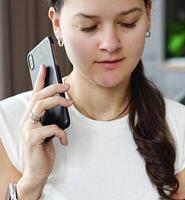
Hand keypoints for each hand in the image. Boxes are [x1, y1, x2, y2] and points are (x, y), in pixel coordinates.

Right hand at [18, 64, 72, 192]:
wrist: (37, 170)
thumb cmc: (44, 148)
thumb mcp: (48, 130)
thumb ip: (51, 117)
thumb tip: (63, 103)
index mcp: (31, 116)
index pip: (34, 94)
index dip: (39, 79)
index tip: (45, 66)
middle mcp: (27, 120)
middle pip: (38, 96)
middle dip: (53, 87)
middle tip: (67, 85)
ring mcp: (28, 129)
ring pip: (41, 106)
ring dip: (57, 102)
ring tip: (70, 103)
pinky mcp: (33, 139)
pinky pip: (50, 128)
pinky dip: (61, 133)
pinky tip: (64, 140)